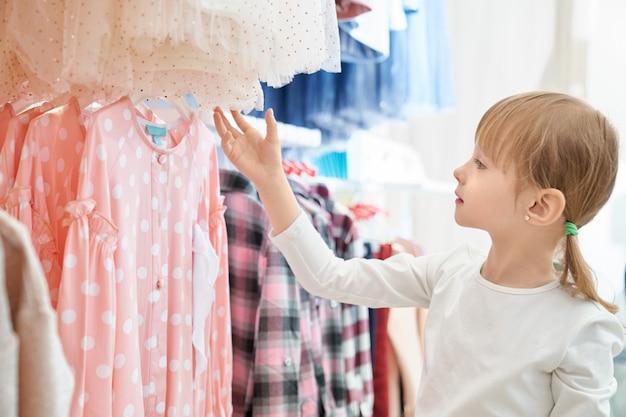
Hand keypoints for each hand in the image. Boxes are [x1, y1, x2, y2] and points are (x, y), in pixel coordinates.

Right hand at [212, 107, 301, 232]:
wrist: (269, 173)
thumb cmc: (273, 157)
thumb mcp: (273, 137)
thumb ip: (271, 124)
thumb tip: (270, 110)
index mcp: (251, 134)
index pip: (240, 122)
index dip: (235, 114)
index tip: (231, 105)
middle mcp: (242, 140)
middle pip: (229, 126)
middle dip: (222, 117)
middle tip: (216, 107)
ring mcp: (236, 147)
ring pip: (224, 133)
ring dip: (219, 124)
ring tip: (215, 114)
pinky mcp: (233, 155)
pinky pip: (226, 146)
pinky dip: (224, 139)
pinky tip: (226, 133)